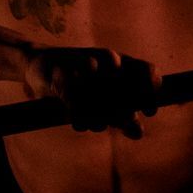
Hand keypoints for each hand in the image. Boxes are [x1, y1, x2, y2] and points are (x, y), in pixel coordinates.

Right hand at [24, 47, 161, 136]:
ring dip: (98, 119)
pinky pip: (77, 104)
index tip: (148, 112)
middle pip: (124, 93)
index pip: (147, 70)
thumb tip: (138, 133)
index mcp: (122, 62)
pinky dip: (79, 117)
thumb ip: (124, 117)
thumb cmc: (79, 84)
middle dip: (121, 115)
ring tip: (90, 120)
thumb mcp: (105, 100)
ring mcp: (85, 65)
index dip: (151, 91)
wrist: (41, 68)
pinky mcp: (63, 76)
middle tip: (113, 123)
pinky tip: (77, 121)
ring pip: (102, 101)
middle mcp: (108, 59)